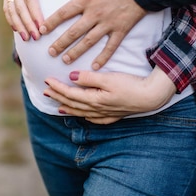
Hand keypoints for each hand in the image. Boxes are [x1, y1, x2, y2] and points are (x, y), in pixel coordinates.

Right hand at [4, 0, 60, 40]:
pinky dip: (11, 19)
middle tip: (37, 37)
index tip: (42, 24)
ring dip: (19, 25)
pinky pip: (7, 7)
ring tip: (27, 38)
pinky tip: (17, 30)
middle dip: (28, 23)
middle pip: (20, 6)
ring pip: (12, 9)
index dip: (34, 11)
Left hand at [40, 0, 146, 68]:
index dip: (51, 22)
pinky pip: (111, 46)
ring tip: (65, 60)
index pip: (64, 13)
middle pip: (73, 32)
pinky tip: (95, 66)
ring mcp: (108, 23)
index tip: (42, 30)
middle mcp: (95, 14)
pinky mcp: (121, 29)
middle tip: (50, 52)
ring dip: (76, 52)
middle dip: (60, 43)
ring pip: (88, 42)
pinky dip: (103, 57)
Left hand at [43, 67, 176, 123]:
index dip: (57, 87)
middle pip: (73, 104)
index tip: (46, 80)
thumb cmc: (130, 85)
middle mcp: (97, 109)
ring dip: (68, 108)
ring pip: (81, 112)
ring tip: (57, 105)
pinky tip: (83, 116)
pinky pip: (94, 119)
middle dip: (58, 97)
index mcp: (94, 99)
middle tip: (45, 91)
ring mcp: (105, 114)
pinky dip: (85, 117)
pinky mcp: (114, 115)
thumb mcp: (109, 78)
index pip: (70, 94)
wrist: (150, 97)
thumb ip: (89, 78)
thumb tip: (71, 77)